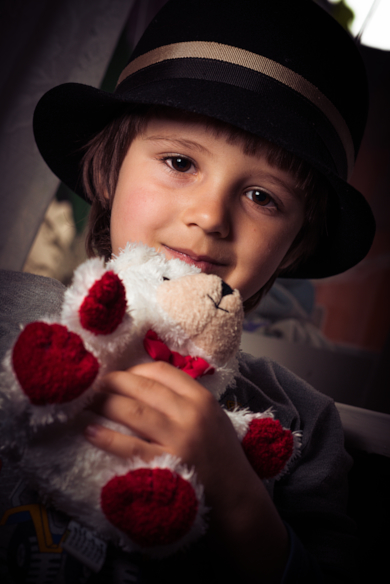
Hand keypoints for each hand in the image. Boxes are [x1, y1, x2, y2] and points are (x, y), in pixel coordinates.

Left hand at [85, 361, 287, 581]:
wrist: (236, 498)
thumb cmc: (221, 455)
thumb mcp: (212, 416)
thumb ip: (184, 399)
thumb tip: (141, 384)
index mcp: (202, 398)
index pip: (161, 371)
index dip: (133, 370)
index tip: (119, 377)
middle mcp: (191, 414)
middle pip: (142, 387)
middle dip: (112, 383)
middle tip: (93, 386)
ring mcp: (178, 440)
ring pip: (133, 412)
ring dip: (104, 405)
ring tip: (86, 405)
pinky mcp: (166, 465)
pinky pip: (129, 446)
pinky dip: (106, 437)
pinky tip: (90, 431)